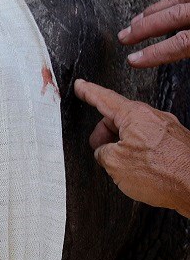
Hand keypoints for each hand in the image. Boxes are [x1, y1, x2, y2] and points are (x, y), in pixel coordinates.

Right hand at [74, 79, 189, 215]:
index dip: (88, 91)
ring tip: (125, 166)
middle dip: (105, 133)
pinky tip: (142, 169)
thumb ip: (102, 153)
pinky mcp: (178, 143)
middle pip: (120, 117)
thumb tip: (105, 152)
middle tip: (100, 150)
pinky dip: (141, 152)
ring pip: (136, 131)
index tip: (81, 85)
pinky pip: (151, 142)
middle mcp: (154, 117)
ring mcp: (169, 129)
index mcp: (135, 115)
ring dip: (124, 145)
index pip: (105, 98)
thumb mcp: (115, 164)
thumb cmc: (164, 174)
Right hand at [118, 0, 189, 67]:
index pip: (180, 42)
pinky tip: (159, 8)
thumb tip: (177, 58)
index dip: (154, 53)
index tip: (134, 60)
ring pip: (177, 2)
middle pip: (172, 17)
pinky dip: (167, 2)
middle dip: (143, 28)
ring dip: (152, 13)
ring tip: (134, 22)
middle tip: (124, 37)